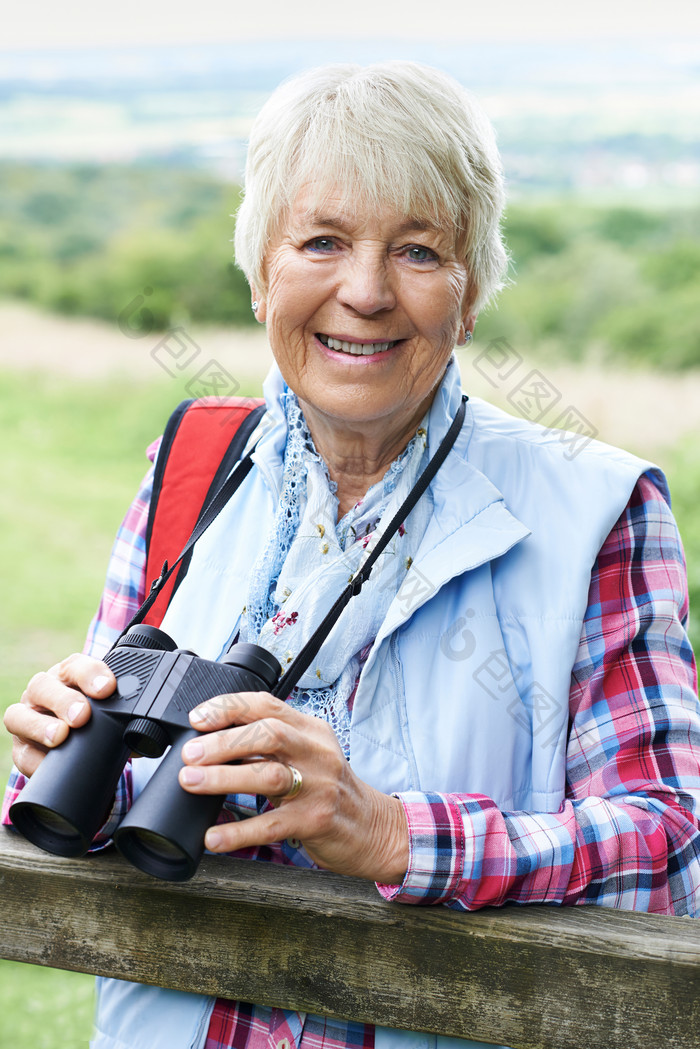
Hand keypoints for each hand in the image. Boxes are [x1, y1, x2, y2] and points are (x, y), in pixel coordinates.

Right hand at [3, 654, 115, 777]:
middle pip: (43, 686)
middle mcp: (44, 692)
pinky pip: (21, 753)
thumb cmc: (97, 718)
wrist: (77, 741)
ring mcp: (27, 718)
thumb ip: (124, 714)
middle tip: (82, 715)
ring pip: (19, 715)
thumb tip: (145, 734)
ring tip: (59, 736)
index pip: (76, 665)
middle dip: (64, 700)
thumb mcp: (110, 709)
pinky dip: (34, 759)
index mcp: (69, 675)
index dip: (91, 674)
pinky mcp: (21, 748)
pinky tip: (46, 764)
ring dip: (40, 725)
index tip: (107, 687)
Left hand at [178, 691, 408, 883]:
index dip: (230, 707)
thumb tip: (211, 747)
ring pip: (269, 775)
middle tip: (191, 754)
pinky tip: (214, 837)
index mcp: (310, 730)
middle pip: (268, 734)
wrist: (373, 828)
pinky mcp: (317, 820)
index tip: (198, 718)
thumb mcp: (306, 757)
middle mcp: (316, 752)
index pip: (267, 705)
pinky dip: (239, 832)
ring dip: (225, 778)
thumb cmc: (329, 791)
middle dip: (223, 741)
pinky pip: (272, 824)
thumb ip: (268, 749)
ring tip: (192, 782)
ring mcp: (319, 786)